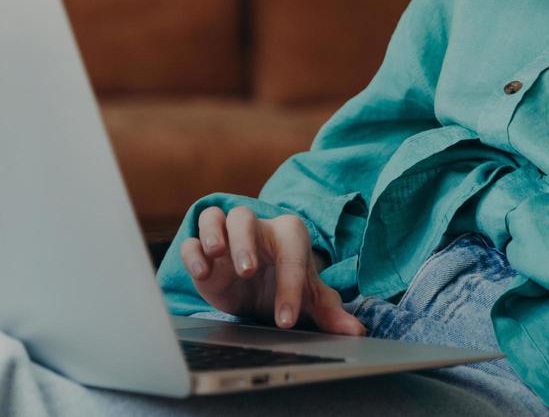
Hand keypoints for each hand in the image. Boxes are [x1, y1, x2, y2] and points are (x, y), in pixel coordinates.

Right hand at [179, 205, 366, 335]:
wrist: (261, 288)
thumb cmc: (287, 284)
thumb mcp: (310, 298)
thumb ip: (331, 313)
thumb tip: (356, 332)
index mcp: (288, 235)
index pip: (291, 254)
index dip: (290, 287)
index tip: (286, 320)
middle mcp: (255, 229)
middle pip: (245, 219)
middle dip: (245, 242)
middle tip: (247, 270)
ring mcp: (225, 237)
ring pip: (216, 217)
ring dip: (213, 233)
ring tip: (216, 255)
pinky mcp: (203, 252)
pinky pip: (192, 241)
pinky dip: (193, 253)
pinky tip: (200, 272)